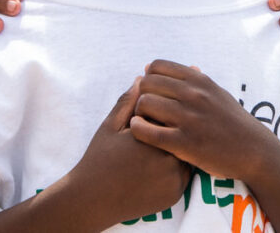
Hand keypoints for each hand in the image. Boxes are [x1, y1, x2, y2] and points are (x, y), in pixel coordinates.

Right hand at [72, 78, 190, 224]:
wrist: (93, 200)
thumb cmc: (99, 159)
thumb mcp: (110, 126)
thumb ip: (128, 101)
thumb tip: (142, 78)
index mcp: (151, 137)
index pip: (169, 112)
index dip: (165, 105)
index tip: (161, 102)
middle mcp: (166, 158)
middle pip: (181, 133)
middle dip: (176, 124)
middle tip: (168, 119)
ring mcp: (173, 179)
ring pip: (185, 153)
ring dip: (180, 144)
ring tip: (166, 139)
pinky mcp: (175, 194)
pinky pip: (184, 173)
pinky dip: (179, 164)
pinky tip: (164, 159)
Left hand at [131, 60, 277, 180]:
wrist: (254, 150)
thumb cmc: (232, 121)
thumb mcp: (216, 92)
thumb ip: (189, 79)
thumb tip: (156, 66)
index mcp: (199, 81)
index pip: (156, 66)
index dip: (148, 78)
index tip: (152, 92)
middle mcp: (194, 95)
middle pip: (147, 84)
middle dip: (141, 95)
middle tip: (145, 109)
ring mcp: (189, 118)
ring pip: (145, 104)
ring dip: (139, 113)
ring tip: (144, 121)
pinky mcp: (185, 143)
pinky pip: (149, 132)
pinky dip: (138, 129)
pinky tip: (139, 131)